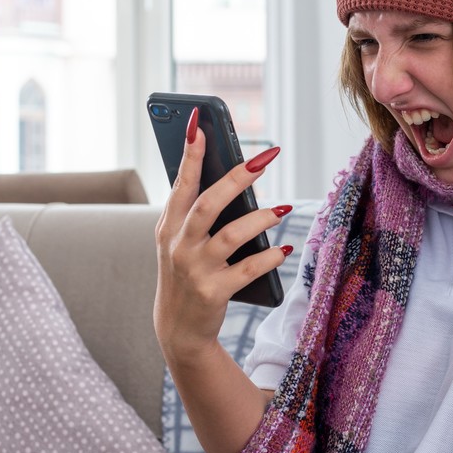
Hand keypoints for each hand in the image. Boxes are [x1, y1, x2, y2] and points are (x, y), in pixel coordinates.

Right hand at [153, 107, 291, 362]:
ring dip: (261, 220)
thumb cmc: (187, 271)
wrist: (178, 328)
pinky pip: (248, 270)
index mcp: (169, 226)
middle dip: (237, 178)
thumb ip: (198, 210)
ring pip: (231, 235)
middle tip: (265, 159)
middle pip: (209, 203)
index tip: (199, 124)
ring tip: (283, 210)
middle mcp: (178, 245)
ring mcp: (195, 270)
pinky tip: (284, 248)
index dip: (190, 154)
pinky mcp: (214, 293)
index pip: (181, 183)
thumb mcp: (182, 240)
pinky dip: (269, 257)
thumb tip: (237, 174)